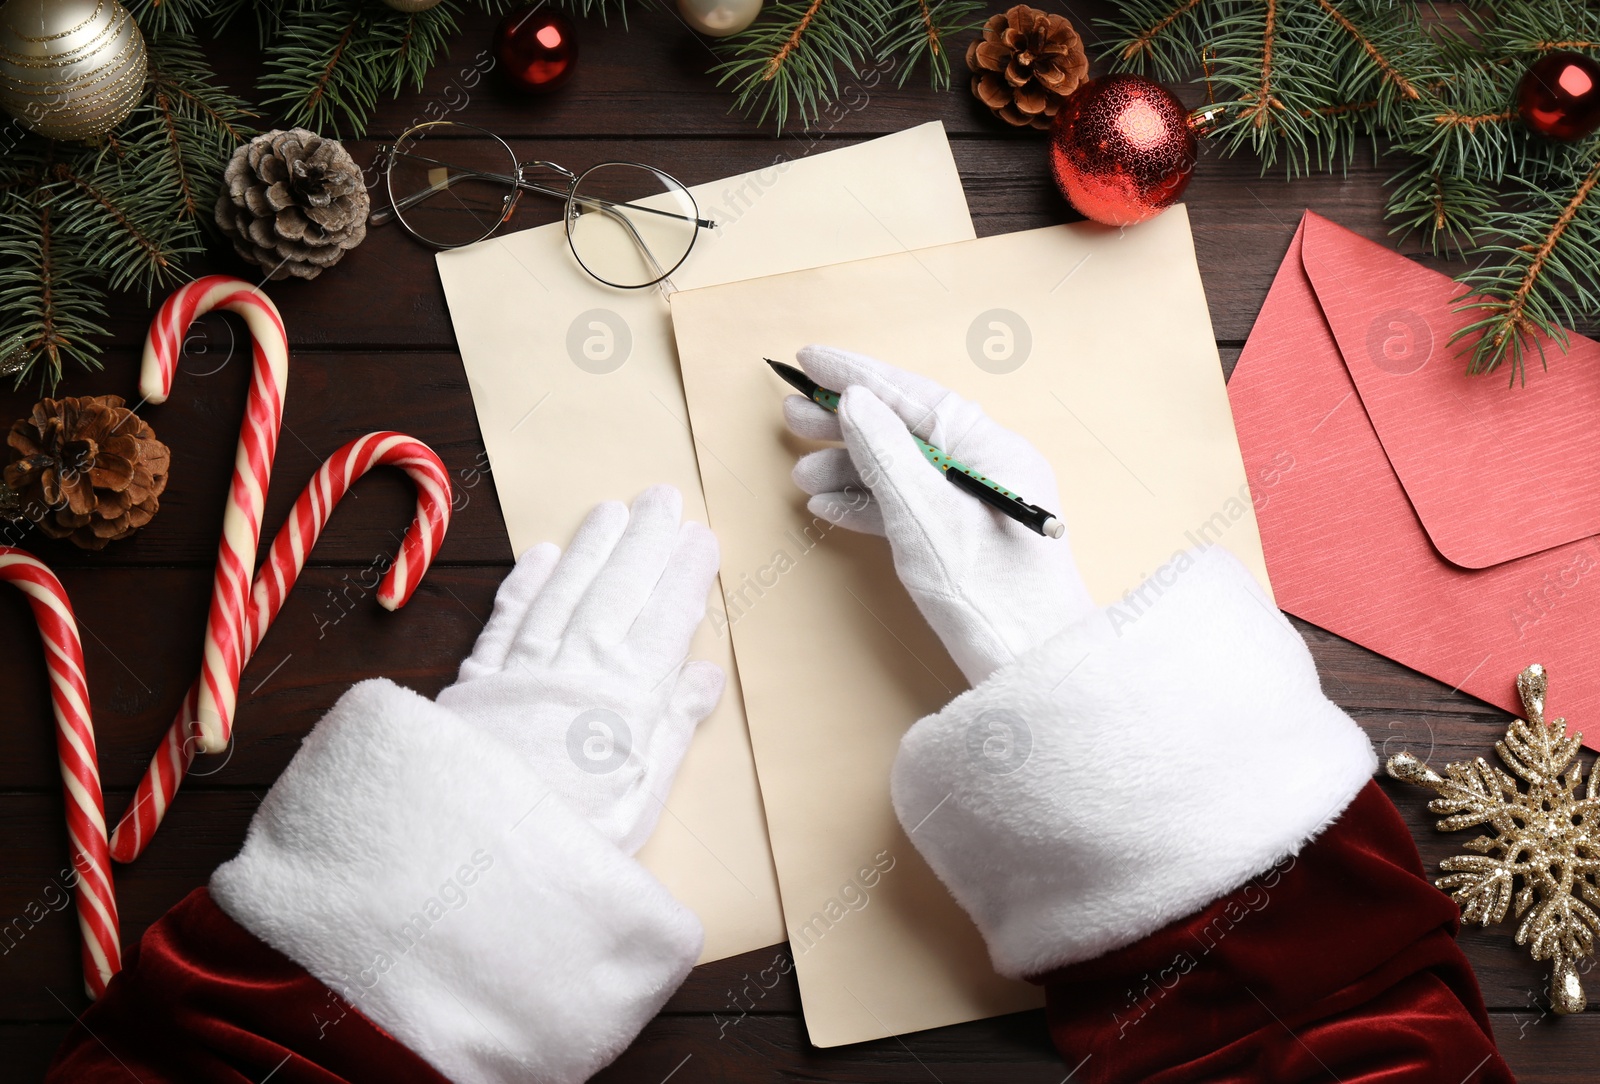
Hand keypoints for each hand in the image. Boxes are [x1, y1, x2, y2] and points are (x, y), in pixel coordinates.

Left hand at [437, 485, 724, 853]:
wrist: (477, 855)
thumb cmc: (574, 838)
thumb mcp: (642, 797)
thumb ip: (672, 730)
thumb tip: (705, 677)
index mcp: (629, 697)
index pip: (667, 618)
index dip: (685, 574)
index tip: (700, 537)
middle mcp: (579, 669)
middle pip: (617, 590)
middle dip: (644, 541)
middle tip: (662, 498)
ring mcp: (526, 669)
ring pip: (564, 592)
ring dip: (589, 548)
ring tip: (610, 511)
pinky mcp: (480, 683)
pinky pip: (507, 620)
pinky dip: (525, 585)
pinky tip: (541, 556)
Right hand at [785, 345, 1094, 684]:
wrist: (1032, 673)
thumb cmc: (989, 598)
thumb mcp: (923, 518)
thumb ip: (886, 453)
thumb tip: (857, 401)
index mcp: (992, 450)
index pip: (915, 396)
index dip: (857, 375)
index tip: (809, 360)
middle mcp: (990, 467)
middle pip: (907, 428)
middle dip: (846, 422)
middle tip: (791, 416)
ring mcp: (978, 505)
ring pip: (904, 469)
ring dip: (849, 467)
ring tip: (800, 472)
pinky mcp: (966, 541)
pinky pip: (911, 506)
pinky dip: (868, 504)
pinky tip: (827, 506)